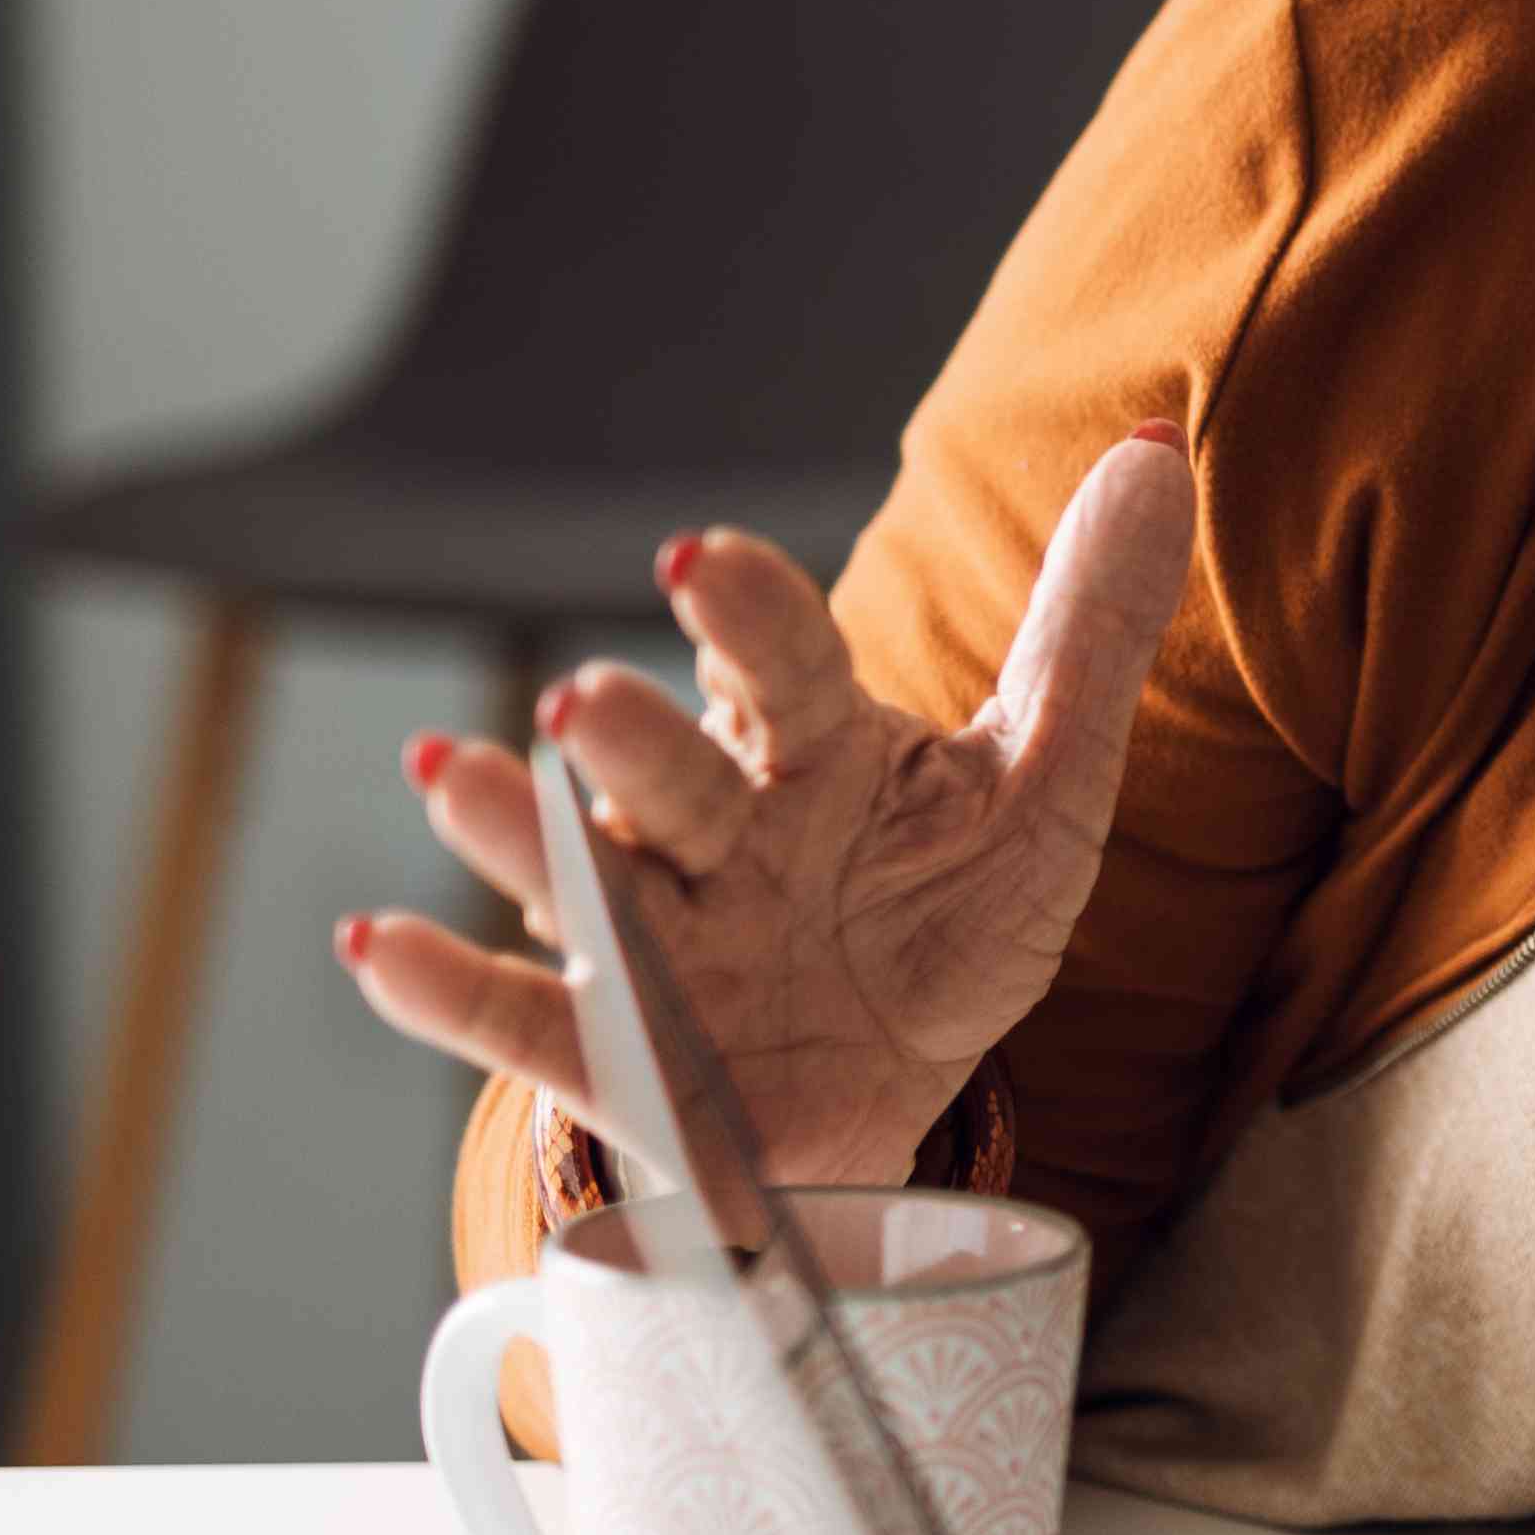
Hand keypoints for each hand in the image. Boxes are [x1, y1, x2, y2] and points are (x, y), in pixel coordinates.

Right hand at [338, 422, 1200, 1190]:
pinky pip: (516, 1026)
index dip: (742, 614)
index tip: (700, 561)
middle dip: (630, 738)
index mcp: (815, 750)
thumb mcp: (1049, 783)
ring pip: (580, 882)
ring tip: (455, 776)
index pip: (781, 666)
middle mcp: (714, 830)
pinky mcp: (617, 1061)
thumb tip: (1165, 445)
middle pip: (670, 775)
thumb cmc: (951, 917)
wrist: (898, 1089)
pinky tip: (369, 941)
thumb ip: (1092, 626)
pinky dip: (436, 990)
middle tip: (587, 699)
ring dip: (517, 833)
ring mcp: (655, 944)